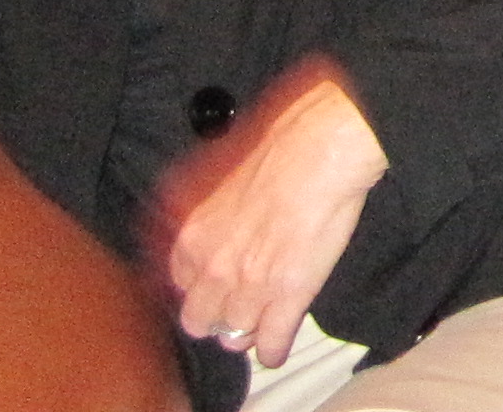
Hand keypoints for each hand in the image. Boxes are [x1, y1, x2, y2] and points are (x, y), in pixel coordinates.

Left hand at [151, 57, 387, 369]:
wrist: (320, 152)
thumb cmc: (282, 153)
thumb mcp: (228, 184)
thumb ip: (216, 218)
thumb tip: (226, 228)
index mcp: (194, 239)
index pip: (182, 287)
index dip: (203, 289)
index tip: (217, 287)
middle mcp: (214, 270)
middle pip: (200, 322)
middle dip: (218, 319)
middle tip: (238, 309)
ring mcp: (249, 289)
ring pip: (235, 338)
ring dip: (249, 332)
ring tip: (264, 323)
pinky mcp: (288, 299)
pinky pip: (271, 345)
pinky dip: (274, 349)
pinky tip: (278, 345)